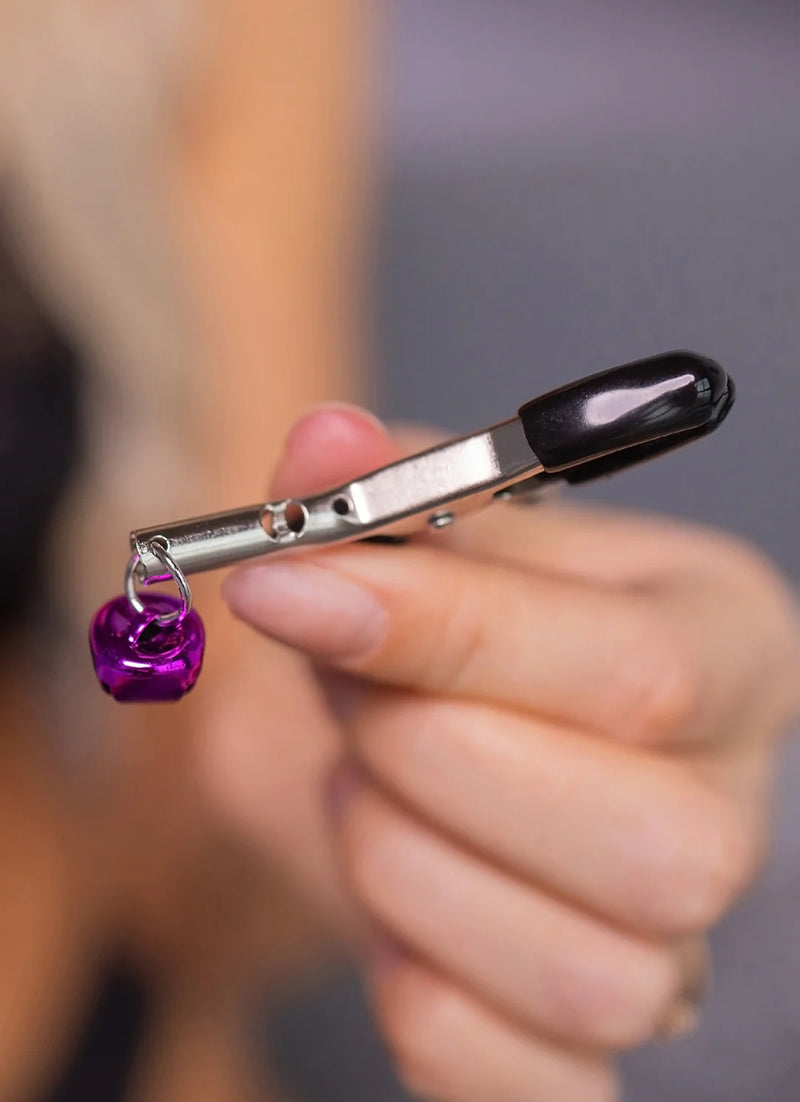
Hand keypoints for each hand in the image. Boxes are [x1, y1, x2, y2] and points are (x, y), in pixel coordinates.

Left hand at [222, 405, 799, 1101]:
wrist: (463, 758)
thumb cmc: (474, 638)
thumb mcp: (444, 542)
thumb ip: (385, 497)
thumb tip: (321, 448)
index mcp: (728, 649)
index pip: (633, 671)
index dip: (444, 630)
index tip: (286, 585)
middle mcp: (730, 806)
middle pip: (628, 837)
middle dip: (418, 754)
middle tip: (352, 696)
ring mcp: (680, 949)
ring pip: (571, 970)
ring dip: (402, 865)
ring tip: (375, 789)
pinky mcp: (593, 1053)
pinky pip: (517, 1078)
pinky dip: (418, 991)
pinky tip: (399, 907)